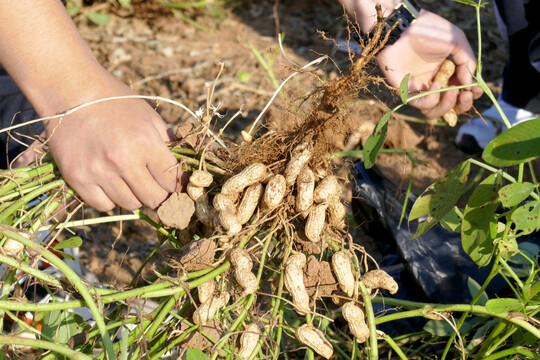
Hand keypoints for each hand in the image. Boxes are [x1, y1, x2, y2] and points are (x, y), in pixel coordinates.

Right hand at [44, 86, 181, 211]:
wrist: (70, 92)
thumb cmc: (114, 101)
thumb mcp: (147, 115)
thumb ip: (166, 140)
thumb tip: (181, 165)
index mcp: (146, 143)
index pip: (172, 181)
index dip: (177, 186)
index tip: (177, 187)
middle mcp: (124, 160)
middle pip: (154, 198)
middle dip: (160, 195)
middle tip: (155, 187)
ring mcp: (99, 171)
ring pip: (131, 204)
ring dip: (135, 197)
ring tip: (131, 182)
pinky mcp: (78, 178)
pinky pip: (104, 205)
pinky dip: (110, 199)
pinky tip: (111, 184)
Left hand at [376, 10, 482, 117]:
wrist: (406, 27)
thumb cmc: (431, 31)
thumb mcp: (457, 43)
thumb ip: (467, 63)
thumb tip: (470, 84)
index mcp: (448, 73)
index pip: (460, 94)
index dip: (470, 96)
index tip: (475, 91)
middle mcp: (434, 83)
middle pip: (449, 107)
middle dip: (461, 105)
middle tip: (465, 95)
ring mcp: (419, 88)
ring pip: (434, 111)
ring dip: (447, 105)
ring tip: (452, 91)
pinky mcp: (406, 91)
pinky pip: (420, 104)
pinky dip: (431, 98)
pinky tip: (436, 85)